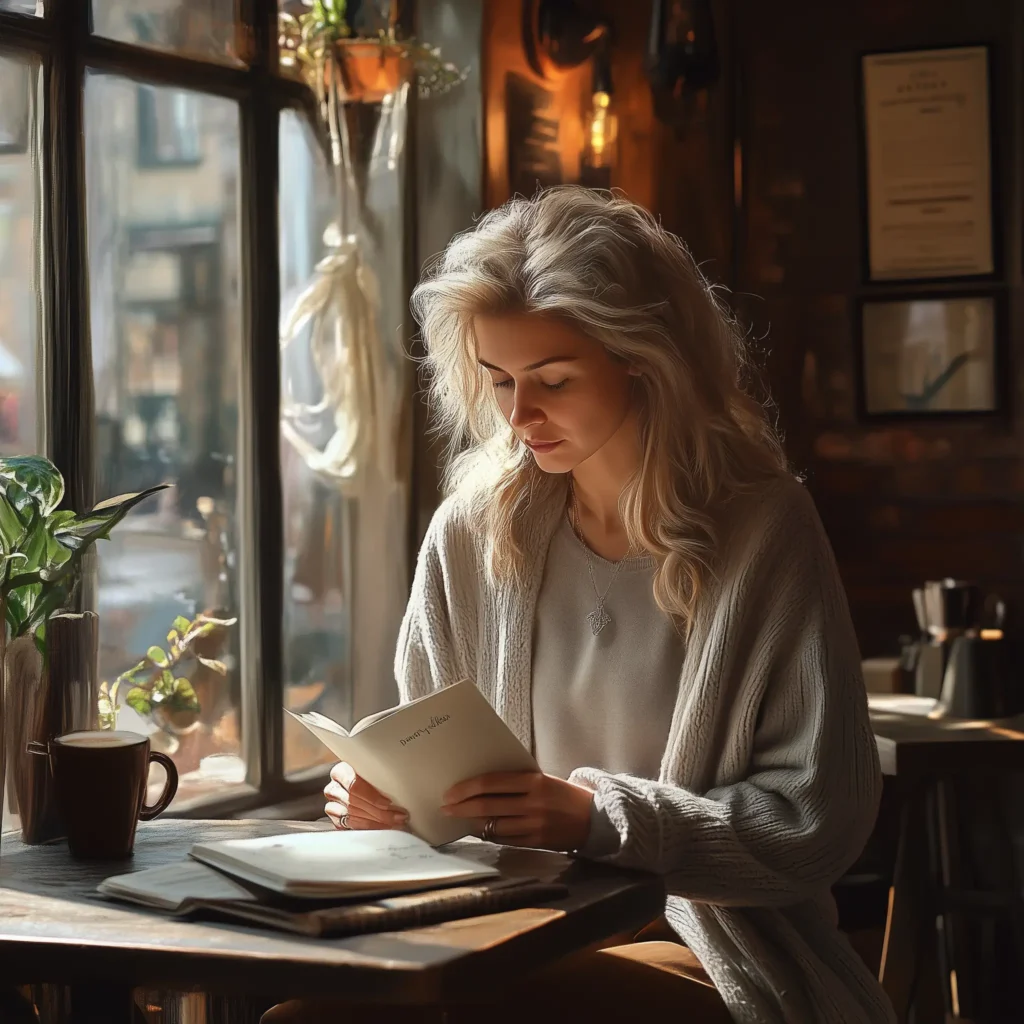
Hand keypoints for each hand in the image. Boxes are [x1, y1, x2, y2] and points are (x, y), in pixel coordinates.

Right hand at [324, 762, 407, 830]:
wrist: (356, 784)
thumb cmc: (369, 775)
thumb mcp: (372, 769)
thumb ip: (379, 774)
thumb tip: (404, 781)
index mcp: (341, 772)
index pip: (355, 785)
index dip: (372, 797)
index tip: (389, 803)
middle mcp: (334, 789)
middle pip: (355, 803)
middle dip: (380, 813)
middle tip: (399, 817)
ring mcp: (332, 806)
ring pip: (352, 817)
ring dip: (376, 823)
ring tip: (395, 824)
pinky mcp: (335, 821)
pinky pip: (351, 828)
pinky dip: (369, 829)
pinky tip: (382, 829)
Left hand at [440, 771, 592, 851]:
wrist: (595, 819)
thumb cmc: (564, 795)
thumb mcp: (543, 779)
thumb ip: (517, 781)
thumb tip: (482, 785)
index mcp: (534, 781)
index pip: (492, 782)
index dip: (467, 787)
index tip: (451, 791)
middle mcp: (533, 803)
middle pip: (488, 805)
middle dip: (462, 806)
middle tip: (446, 807)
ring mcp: (534, 824)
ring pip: (494, 825)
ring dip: (472, 822)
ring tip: (459, 819)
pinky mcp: (536, 841)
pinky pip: (505, 839)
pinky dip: (489, 834)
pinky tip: (479, 830)